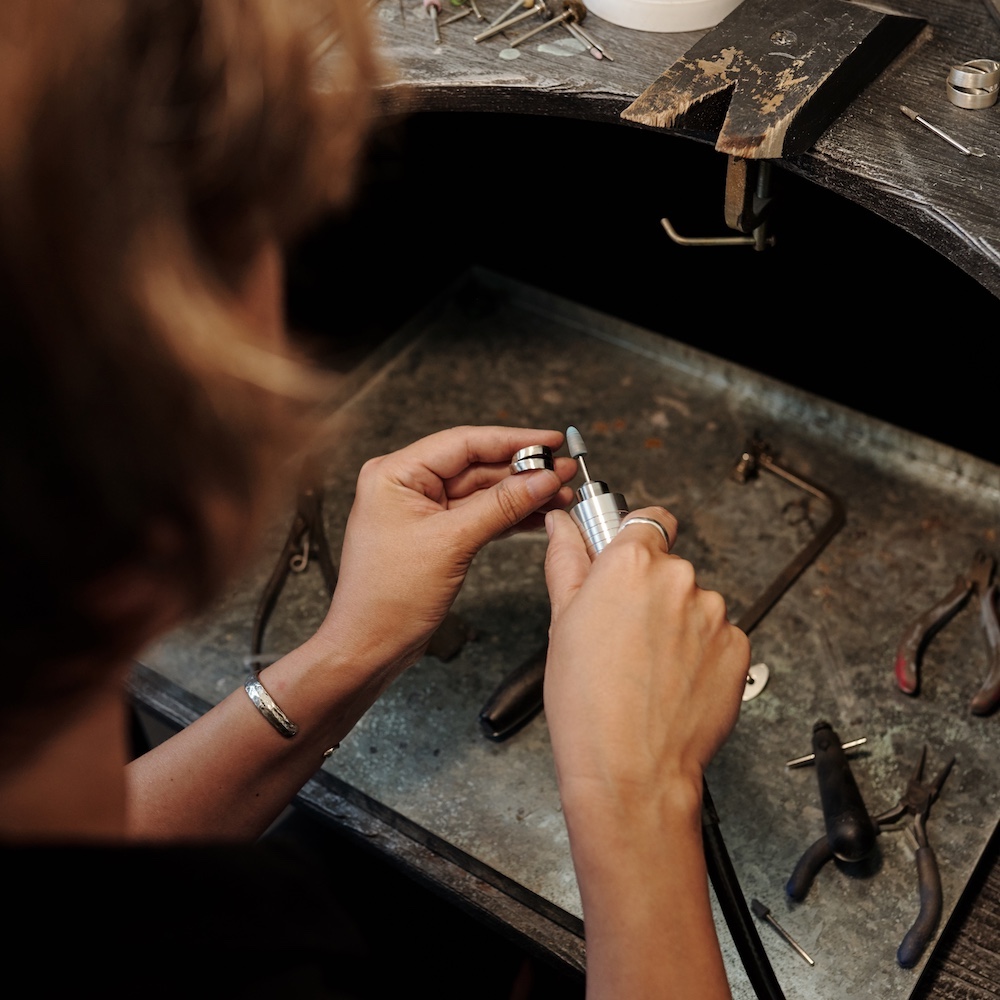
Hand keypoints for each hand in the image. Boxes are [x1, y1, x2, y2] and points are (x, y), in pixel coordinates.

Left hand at [319, 425, 575, 673]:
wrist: (369, 647)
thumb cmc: (387, 599)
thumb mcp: (452, 544)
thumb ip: (501, 506)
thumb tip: (541, 479)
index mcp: (395, 473)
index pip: (464, 443)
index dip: (512, 440)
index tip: (551, 441)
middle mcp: (406, 485)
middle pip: (476, 465)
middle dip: (523, 470)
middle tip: (564, 471)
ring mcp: (421, 510)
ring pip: (481, 491)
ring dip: (521, 494)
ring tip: (560, 495)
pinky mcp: (435, 534)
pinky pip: (478, 514)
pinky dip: (508, 515)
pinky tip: (538, 515)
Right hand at [542, 506, 750, 814]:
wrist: (630, 770)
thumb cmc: (587, 704)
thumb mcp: (561, 623)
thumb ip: (567, 561)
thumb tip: (562, 526)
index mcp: (632, 563)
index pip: (649, 520)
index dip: (637, 542)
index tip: (627, 562)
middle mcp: (680, 579)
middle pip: (670, 568)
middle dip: (651, 592)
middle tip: (624, 635)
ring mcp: (714, 615)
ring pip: (694, 605)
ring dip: (677, 625)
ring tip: (647, 668)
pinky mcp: (738, 648)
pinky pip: (717, 637)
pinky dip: (700, 654)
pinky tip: (672, 682)